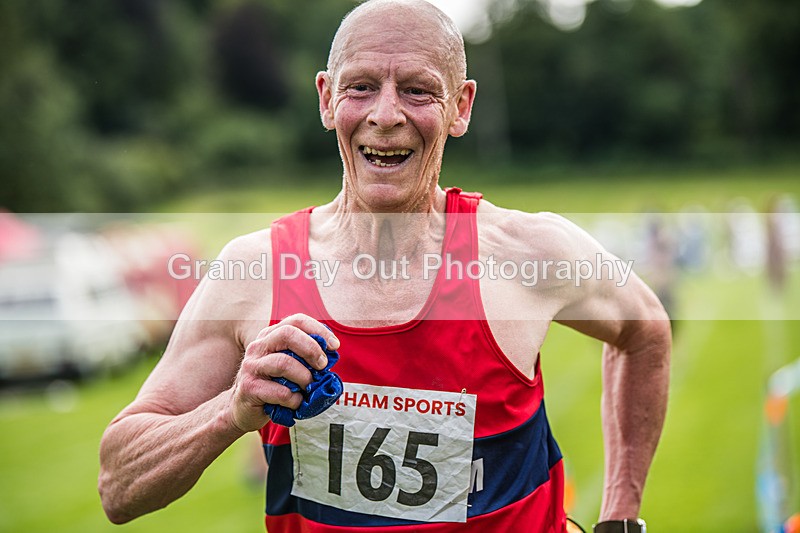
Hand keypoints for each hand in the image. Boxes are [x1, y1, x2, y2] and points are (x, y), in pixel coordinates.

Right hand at [226, 314, 339, 432]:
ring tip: (308, 387)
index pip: (296, 321)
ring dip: (304, 377)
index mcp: (270, 336)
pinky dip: (295, 399)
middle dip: (311, 349)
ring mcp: (252, 366)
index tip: (334, 346)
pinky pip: (280, 391)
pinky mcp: (249, 387)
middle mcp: (259, 346)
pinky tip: (295, 402)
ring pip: (284, 363)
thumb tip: (331, 355)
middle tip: (322, 366)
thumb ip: (304, 356)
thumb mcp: (288, 365)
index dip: (319, 330)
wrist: (241, 409)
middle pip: (288, 335)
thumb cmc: (272, 385)